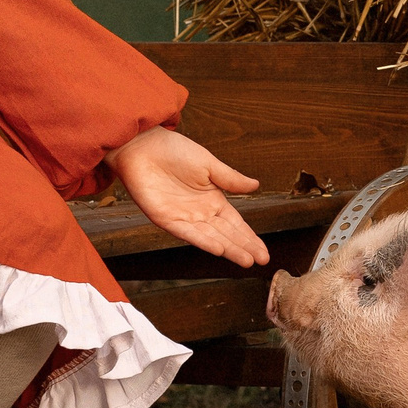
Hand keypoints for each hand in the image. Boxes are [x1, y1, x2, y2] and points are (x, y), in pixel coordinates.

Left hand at [108, 126, 265, 267]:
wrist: (144, 146)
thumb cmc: (174, 151)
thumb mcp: (209, 164)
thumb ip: (231, 179)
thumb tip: (256, 186)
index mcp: (213, 200)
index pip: (236, 224)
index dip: (250, 238)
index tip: (264, 253)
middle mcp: (200, 213)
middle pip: (226, 234)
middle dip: (244, 247)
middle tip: (262, 261)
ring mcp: (183, 218)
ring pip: (210, 238)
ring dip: (228, 249)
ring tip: (245, 260)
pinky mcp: (166, 219)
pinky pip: (187, 233)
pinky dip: (203, 241)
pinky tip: (218, 248)